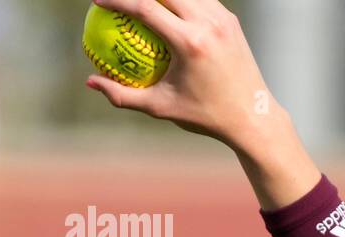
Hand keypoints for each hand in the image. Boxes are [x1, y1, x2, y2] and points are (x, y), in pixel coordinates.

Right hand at [84, 0, 274, 151]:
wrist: (253, 117)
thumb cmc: (204, 115)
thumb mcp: (162, 108)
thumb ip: (123, 95)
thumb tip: (91, 81)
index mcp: (190, 43)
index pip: (145, 7)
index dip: (117, 0)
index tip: (97, 1)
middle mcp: (209, 24)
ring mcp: (223, 19)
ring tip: (140, 2)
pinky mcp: (231, 20)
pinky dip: (180, 0)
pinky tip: (164, 6)